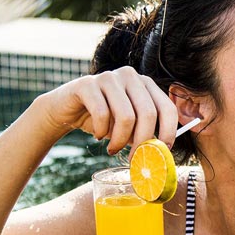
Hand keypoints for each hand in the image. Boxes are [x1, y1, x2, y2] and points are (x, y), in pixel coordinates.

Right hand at [36, 67, 177, 153]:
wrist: (65, 110)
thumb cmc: (103, 119)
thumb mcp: (128, 127)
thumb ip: (145, 133)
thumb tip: (161, 153)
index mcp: (146, 83)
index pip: (167, 107)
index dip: (168, 132)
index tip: (160, 152)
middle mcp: (131, 76)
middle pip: (148, 113)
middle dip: (142, 142)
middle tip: (134, 158)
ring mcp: (109, 77)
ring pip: (126, 116)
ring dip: (119, 140)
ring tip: (112, 149)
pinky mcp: (87, 84)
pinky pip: (102, 113)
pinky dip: (101, 131)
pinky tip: (97, 136)